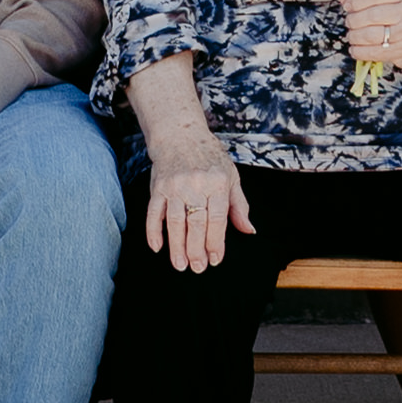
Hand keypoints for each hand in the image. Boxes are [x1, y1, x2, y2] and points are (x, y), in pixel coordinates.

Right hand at [143, 140, 248, 274]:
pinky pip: (153, 212)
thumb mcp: (231, 177)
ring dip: (176, 246)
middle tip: (197, 267)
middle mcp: (195, 184)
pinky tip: (157, 247)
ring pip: (174, 221)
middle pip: (195, 223)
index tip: (215, 259)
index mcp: (217, 183)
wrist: (180, 135)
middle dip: (196, 249)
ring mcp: (174, 186)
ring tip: (180, 264)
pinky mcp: (158, 187)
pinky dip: (153, 231)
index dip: (216, 242)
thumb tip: (248, 230)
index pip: (217, 218)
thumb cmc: (209, 158)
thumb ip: (239, 206)